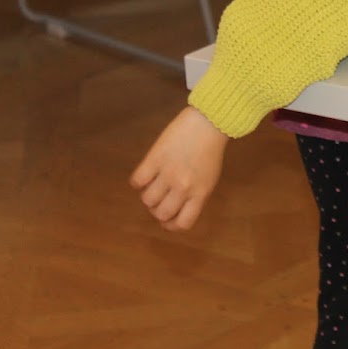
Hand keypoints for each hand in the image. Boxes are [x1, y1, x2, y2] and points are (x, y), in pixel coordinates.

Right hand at [130, 106, 229, 230]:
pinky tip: (146, 173)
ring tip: (153, 184)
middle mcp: (184, 187)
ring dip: (147, 195)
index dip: (171, 225)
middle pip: (161, 213)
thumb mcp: (208, 179)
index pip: (182, 223)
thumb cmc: (210, 151)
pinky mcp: (155, 159)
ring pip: (147, 200)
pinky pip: (137, 181)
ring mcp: (168, 173)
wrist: (208, 123)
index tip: (167, 219)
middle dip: (157, 210)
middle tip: (159, 198)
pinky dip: (138, 181)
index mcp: (200, 194)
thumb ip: (194, 196)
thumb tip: (175, 212)